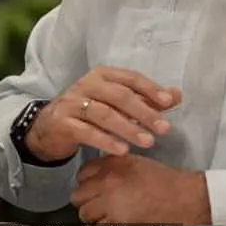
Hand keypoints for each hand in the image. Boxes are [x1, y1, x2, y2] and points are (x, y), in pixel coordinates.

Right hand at [26, 66, 181, 161]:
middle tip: (164, 129)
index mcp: (104, 74)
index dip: (151, 89)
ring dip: (129, 128)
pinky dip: (106, 141)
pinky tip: (122, 151)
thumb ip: (146, 99)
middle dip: (144, 112)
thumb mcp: (117, 101)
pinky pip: (87, 132)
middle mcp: (87, 84)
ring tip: (148, 142)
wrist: (48, 127)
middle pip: (120, 96)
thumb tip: (177, 95)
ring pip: (105, 114)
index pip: (131, 78)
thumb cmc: (89, 110)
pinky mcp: (62, 123)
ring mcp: (72, 103)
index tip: (169, 102)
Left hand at [70, 154, 211, 224]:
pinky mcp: (116, 222)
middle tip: (98, 201)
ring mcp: (111, 203)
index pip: (83, 172)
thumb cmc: (164, 180)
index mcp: (114, 163)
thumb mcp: (137, 162)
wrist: (182, 197)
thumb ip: (115, 164)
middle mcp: (109, 181)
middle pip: (78, 194)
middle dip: (86, 199)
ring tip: (109, 212)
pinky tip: (117, 220)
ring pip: (85, 213)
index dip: (86, 180)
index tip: (92, 184)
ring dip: (94, 214)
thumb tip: (96, 172)